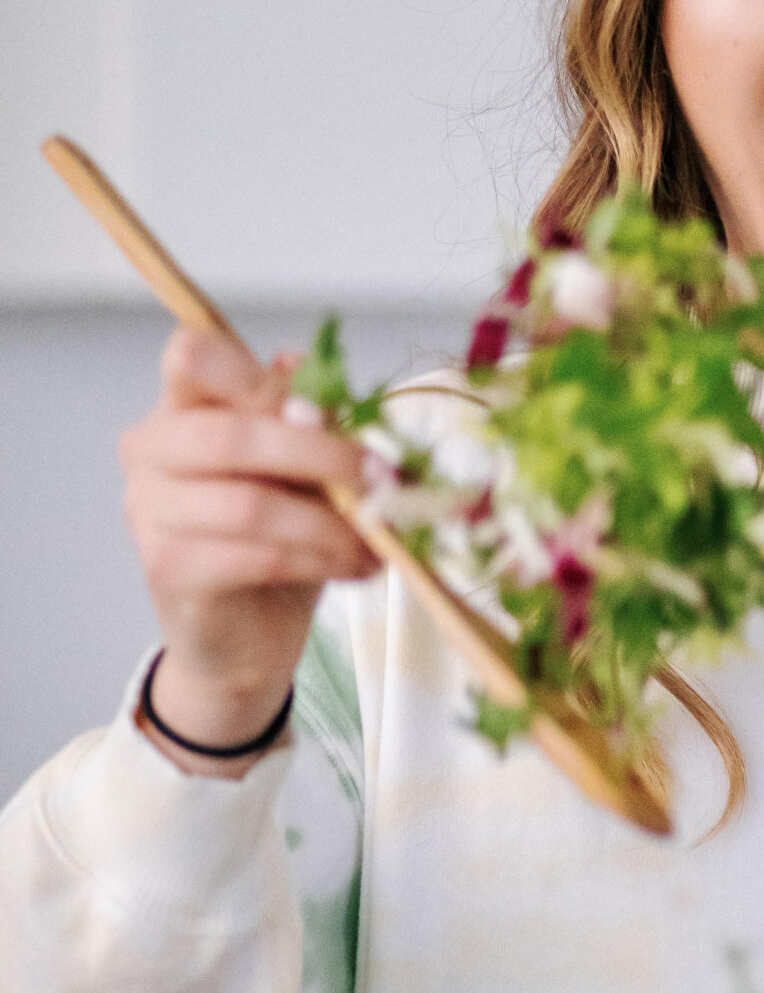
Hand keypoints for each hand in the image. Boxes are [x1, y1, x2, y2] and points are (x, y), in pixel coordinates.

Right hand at [119, 329, 378, 772]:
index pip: (193, 355)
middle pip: (232, 434)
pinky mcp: (168, 569)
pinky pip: (256, 556)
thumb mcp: (305, 468)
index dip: (259, 375)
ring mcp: (150, 512)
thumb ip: (307, 418)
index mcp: (182, 407)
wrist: (246, 636)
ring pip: (251, 505)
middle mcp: (151, 451)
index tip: (326, 410)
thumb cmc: (278, 536)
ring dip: (331, 524)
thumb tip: (310, 363)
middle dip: (323, 455)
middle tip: (384, 480)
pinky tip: (356, 566)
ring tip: (378, 539)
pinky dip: (319, 559)